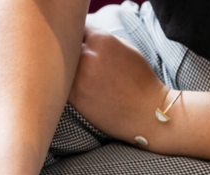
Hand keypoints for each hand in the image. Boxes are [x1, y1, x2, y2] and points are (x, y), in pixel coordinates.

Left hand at [68, 26, 169, 143]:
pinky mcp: (75, 99)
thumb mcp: (126, 48)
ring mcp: (78, 78)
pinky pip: (61, 86)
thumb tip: (87, 39)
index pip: (78, 29)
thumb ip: (103, 40)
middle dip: (72, 51)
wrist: (148, 112)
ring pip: (62, 67)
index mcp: (101, 40)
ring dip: (67, 70)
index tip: (83, 44)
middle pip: (66, 46)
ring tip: (83, 77)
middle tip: (81, 61)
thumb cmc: (140, 80)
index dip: (80, 37)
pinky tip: (79, 88)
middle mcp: (87, 56)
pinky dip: (66, 85)